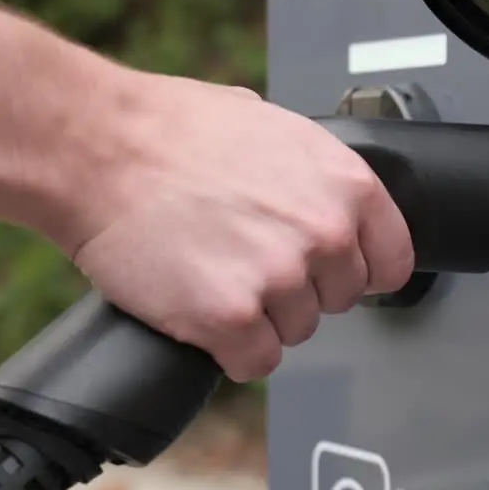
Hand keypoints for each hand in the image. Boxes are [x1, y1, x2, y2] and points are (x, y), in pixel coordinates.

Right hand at [57, 73, 413, 381]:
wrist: (95, 146)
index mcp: (348, 186)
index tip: (335, 273)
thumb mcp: (273, 127)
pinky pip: (254, 362)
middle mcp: (326, 234)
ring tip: (215, 272)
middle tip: (249, 260)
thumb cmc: (171, 128)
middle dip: (300, 289)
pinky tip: (203, 312)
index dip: (359, 271)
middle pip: (340, 300)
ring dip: (260, 318)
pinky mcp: (231, 319)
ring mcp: (280, 279)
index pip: (393, 262)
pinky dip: (229, 350)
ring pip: (295, 331)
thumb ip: (314, 174)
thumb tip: (329, 198)